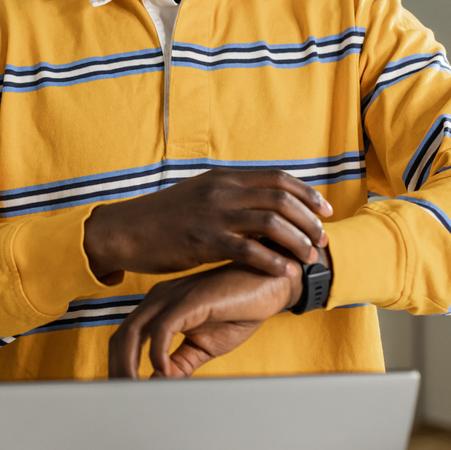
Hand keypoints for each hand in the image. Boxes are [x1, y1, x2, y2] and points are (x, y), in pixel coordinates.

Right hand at [83, 168, 331, 280]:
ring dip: (298, 240)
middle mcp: (222, 191)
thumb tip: (259, 203)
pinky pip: (249, 250)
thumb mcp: (199, 195)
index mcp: (223, 178)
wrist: (126, 230)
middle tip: (323, 237)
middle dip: (310, 219)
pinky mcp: (204, 241)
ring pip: (272, 221)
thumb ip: (229, 196)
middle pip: (281, 197)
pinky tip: (285, 272)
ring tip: (310, 257)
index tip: (324, 210)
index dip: (307, 193)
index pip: (277, 177)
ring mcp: (214, 215)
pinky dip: (273, 261)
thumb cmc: (163, 218)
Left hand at [108, 265, 300, 378]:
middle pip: (121, 337)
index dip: (118, 366)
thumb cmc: (236, 311)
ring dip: (131, 365)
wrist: (268, 286)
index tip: (121, 393)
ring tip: (138, 391)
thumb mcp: (203, 346)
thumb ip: (180, 364)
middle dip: (118, 370)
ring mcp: (171, 296)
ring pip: (133, 332)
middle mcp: (157, 299)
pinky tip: (166, 372)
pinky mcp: (189, 299)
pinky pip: (162, 327)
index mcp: (157, 308)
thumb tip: (160, 386)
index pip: (124, 339)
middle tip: (124, 398)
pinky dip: (158, 353)